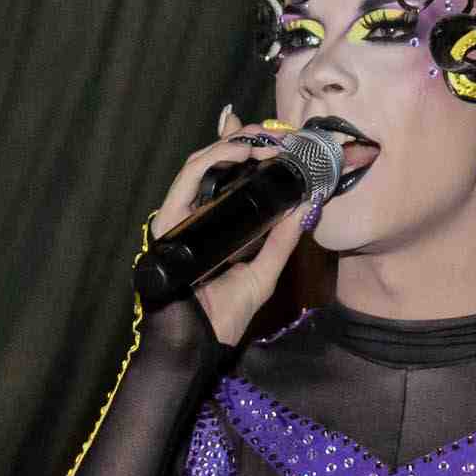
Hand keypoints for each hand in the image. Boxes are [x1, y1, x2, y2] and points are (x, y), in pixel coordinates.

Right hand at [146, 116, 322, 346]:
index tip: (274, 135)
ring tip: (265, 140)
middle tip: (275, 132)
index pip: (225, 176)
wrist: (198, 343)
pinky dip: (214, 159)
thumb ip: (282, 240)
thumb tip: (307, 204)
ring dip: (234, 144)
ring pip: (200, 164)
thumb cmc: (223, 316)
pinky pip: (188, 179)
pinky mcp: (168, 221)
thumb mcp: (265, 272)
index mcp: (214, 225)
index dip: (245, 149)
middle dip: (245, 140)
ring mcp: (179, 217)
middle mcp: (194, 216)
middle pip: (214, 164)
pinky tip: (240, 152)